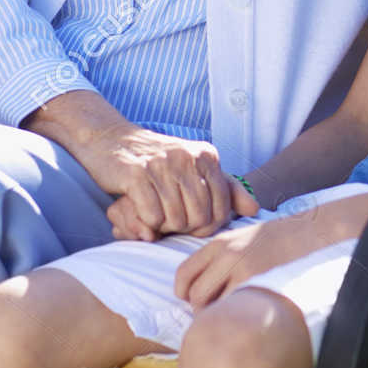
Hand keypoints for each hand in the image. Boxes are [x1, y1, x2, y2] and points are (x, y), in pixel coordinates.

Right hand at [89, 128, 258, 239]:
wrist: (112, 140)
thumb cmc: (156, 161)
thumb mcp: (194, 168)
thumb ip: (227, 187)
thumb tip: (255, 209)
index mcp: (206, 155)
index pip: (221, 209)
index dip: (207, 225)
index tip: (191, 223)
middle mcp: (187, 157)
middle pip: (199, 218)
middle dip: (185, 228)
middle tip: (170, 221)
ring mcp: (161, 164)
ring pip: (176, 220)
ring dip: (164, 226)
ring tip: (157, 214)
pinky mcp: (136, 174)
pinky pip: (152, 216)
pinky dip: (147, 222)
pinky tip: (142, 209)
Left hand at [174, 214, 324, 308]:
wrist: (309, 232)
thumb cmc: (277, 239)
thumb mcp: (242, 237)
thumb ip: (220, 256)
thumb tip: (202, 284)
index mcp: (219, 243)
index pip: (184, 273)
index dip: (183, 292)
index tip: (191, 301)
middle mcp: (226, 254)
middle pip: (195, 294)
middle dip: (200, 309)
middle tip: (215, 313)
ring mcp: (243, 269)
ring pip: (211, 306)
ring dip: (217, 317)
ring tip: (230, 318)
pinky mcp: (259, 282)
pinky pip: (234, 309)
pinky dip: (235, 318)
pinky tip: (246, 317)